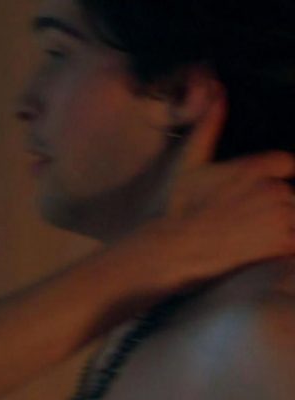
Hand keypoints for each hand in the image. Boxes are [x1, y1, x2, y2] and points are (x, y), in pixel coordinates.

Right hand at [150, 90, 294, 287]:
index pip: (287, 165)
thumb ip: (209, 129)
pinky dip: (286, 245)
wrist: (173, 248)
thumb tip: (218, 93)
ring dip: (283, 226)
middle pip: (292, 195)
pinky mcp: (280, 243)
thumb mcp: (189, 164)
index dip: (278, 178)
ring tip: (257, 233)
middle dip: (279, 207)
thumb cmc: (178, 207)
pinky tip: (270, 248)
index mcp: (257, 166)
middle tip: (251, 219)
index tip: (259, 195)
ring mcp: (280, 216)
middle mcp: (275, 188)